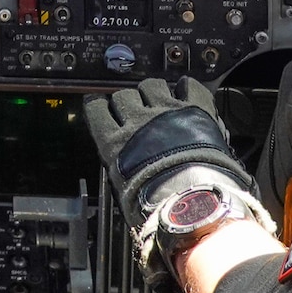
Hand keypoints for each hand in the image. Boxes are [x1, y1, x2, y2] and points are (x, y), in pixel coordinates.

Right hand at [85, 77, 257, 229]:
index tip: (99, 105)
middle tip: (134, 111)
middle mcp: (137, 121)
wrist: (192, 202)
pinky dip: (187, 87)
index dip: (98, 106)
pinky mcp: (194, 110)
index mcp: (115, 142)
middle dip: (127, 101)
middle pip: (123, 96)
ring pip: (152, 85)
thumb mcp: (123, 188)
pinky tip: (187, 91)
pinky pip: (188, 86)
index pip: (97, 110)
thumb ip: (121, 166)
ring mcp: (166, 111)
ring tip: (160, 100)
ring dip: (153, 91)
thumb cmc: (157, 207)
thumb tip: (125, 168)